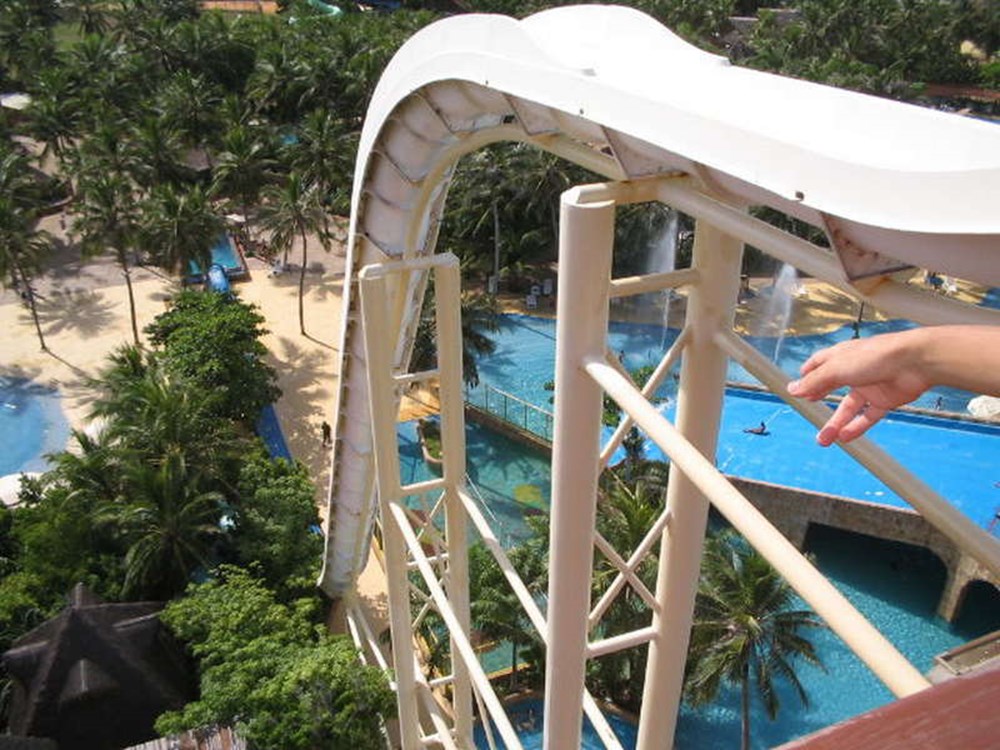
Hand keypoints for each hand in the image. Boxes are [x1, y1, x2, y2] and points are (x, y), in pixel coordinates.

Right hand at [786, 334, 929, 445]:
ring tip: (824, 439)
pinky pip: (868, 416)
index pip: (819, 365)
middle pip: (832, 387)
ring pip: (849, 408)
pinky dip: (857, 427)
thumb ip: (814, 381)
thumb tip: (792, 389)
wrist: (916, 362)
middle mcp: (854, 370)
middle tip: (808, 413)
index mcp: (841, 356)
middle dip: (819, 401)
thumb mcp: (836, 369)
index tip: (797, 390)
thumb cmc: (878, 355)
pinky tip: (846, 437)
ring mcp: (870, 385)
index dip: (807, 376)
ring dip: (836, 423)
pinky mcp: (885, 399)